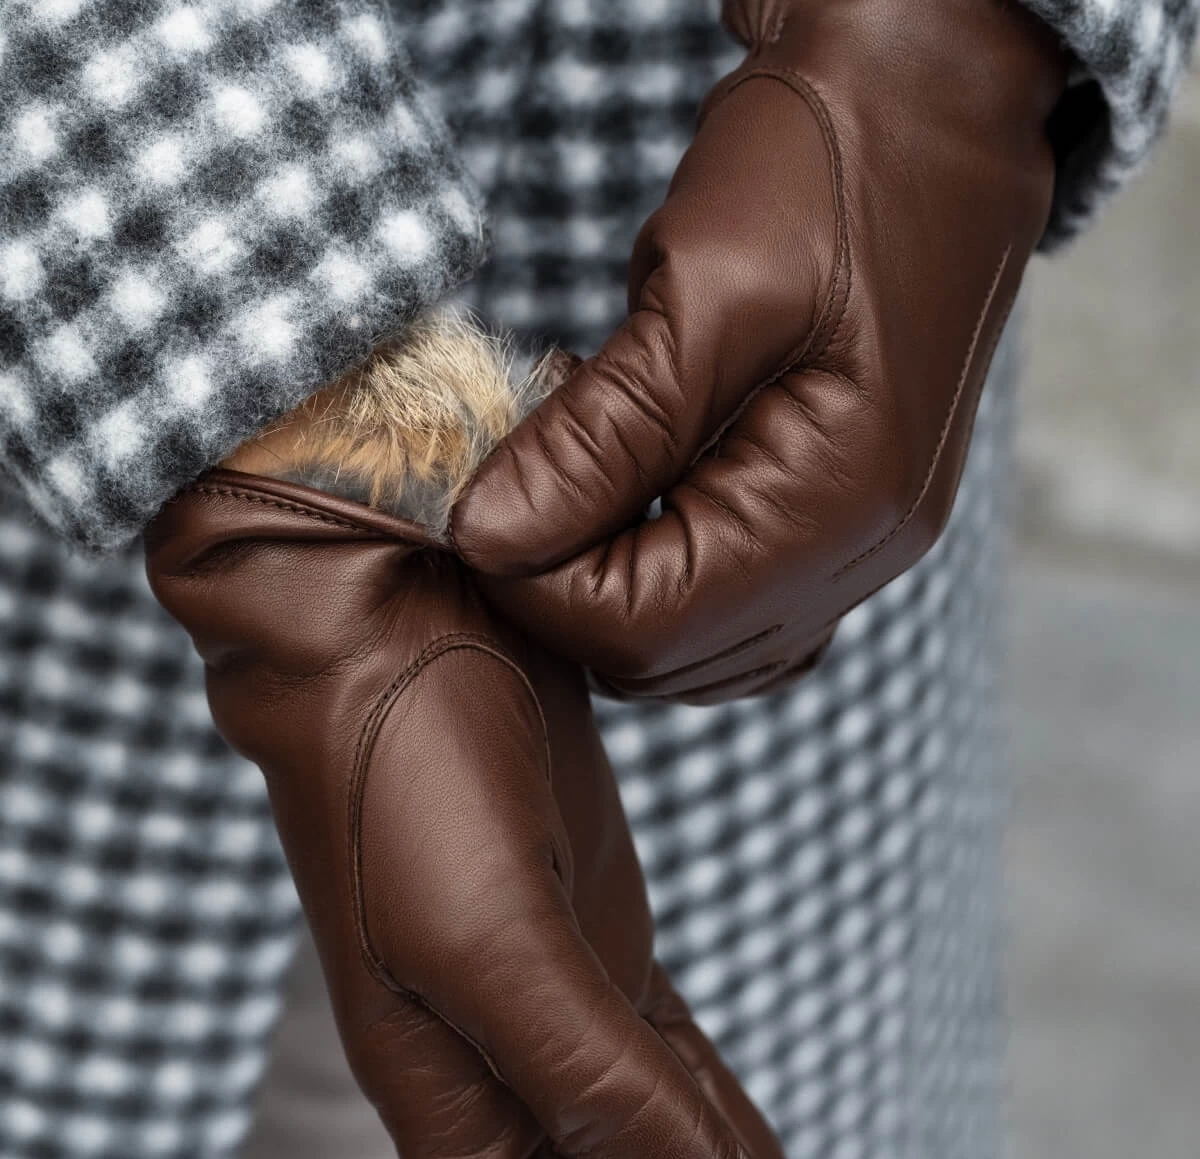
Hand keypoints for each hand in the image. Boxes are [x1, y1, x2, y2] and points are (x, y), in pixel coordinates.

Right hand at [146, 470, 802, 1158]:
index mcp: (457, 1100)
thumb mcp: (487, 937)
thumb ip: (591, 1080)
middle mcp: (505, 1065)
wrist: (395, 628)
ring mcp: (558, 996)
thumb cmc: (402, 774)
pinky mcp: (598, 931)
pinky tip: (752, 1155)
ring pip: (648, 1139)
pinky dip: (714, 1114)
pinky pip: (667, 1057)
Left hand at [452, 0, 1066, 703]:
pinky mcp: (840, 516)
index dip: (532, 584)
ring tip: (577, 474)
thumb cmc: (830, 164)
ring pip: (694, 641)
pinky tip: (631, 500)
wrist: (930, 96)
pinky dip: (656, 573)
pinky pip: (731, 604)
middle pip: (667, 650)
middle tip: (519, 480)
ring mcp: (859, 541)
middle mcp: (862, 550)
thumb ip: (600, 436)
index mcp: (840, 505)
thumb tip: (488, 537)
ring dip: (605, 581)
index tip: (472, 505)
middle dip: (562, 585)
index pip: (642, 626)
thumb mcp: (705, 288)